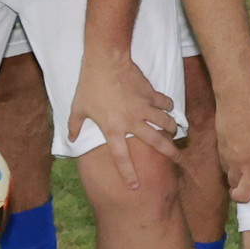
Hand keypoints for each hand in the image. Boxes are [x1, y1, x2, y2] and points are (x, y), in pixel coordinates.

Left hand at [77, 39, 182, 185]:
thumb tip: (70, 138)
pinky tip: (169, 108)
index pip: (122, 157)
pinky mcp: (151, 94)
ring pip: (165, 122)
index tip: (135, 186)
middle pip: (155, 142)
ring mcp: (144, 108)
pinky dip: (169, 107)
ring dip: (172, 128)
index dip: (128, 173)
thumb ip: (75, 125)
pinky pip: (165, 104)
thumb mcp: (78, 107)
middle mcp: (132, 122)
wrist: (107, 62)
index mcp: (113, 129)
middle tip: (178, 159)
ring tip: (175, 132)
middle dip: (169, 153)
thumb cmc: (90, 85)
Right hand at [216, 83, 249, 226]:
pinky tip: (237, 156)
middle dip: (245, 199)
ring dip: (238, 182)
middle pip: (243, 196)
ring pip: (232, 182)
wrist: (239, 94)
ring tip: (245, 172)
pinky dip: (231, 167)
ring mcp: (233, 159)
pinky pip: (225, 167)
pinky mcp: (221, 151)